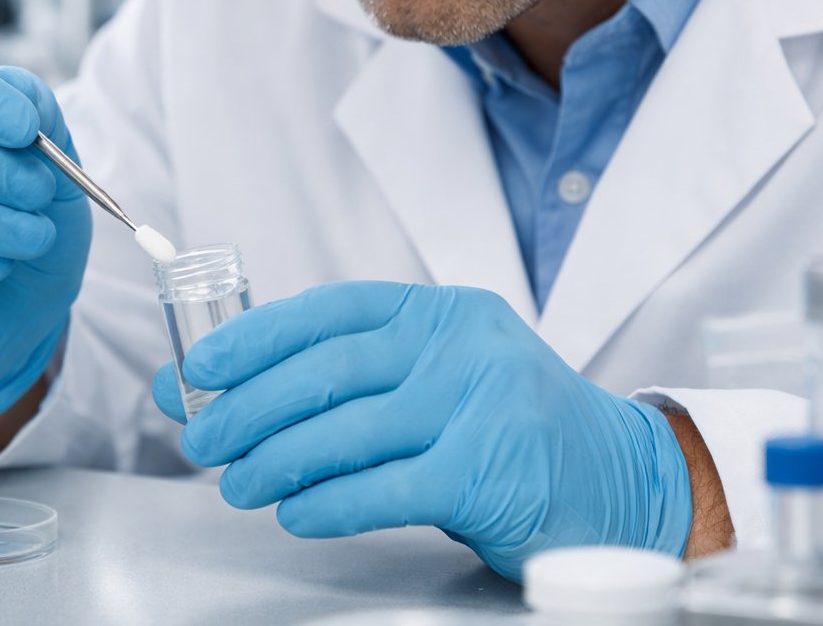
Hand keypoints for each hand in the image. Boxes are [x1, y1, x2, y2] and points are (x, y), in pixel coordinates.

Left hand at [152, 281, 691, 578]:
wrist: (620, 481)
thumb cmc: (507, 430)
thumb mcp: (435, 382)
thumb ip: (341, 381)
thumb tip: (215, 383)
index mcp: (442, 312)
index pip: (330, 310)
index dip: (256, 336)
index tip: (202, 365)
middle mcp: (462, 345)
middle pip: (330, 370)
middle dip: (250, 406)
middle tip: (204, 437)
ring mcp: (481, 404)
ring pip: (349, 430)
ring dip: (277, 460)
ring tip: (238, 483)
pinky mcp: (489, 470)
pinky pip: (384, 488)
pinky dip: (328, 502)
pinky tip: (295, 512)